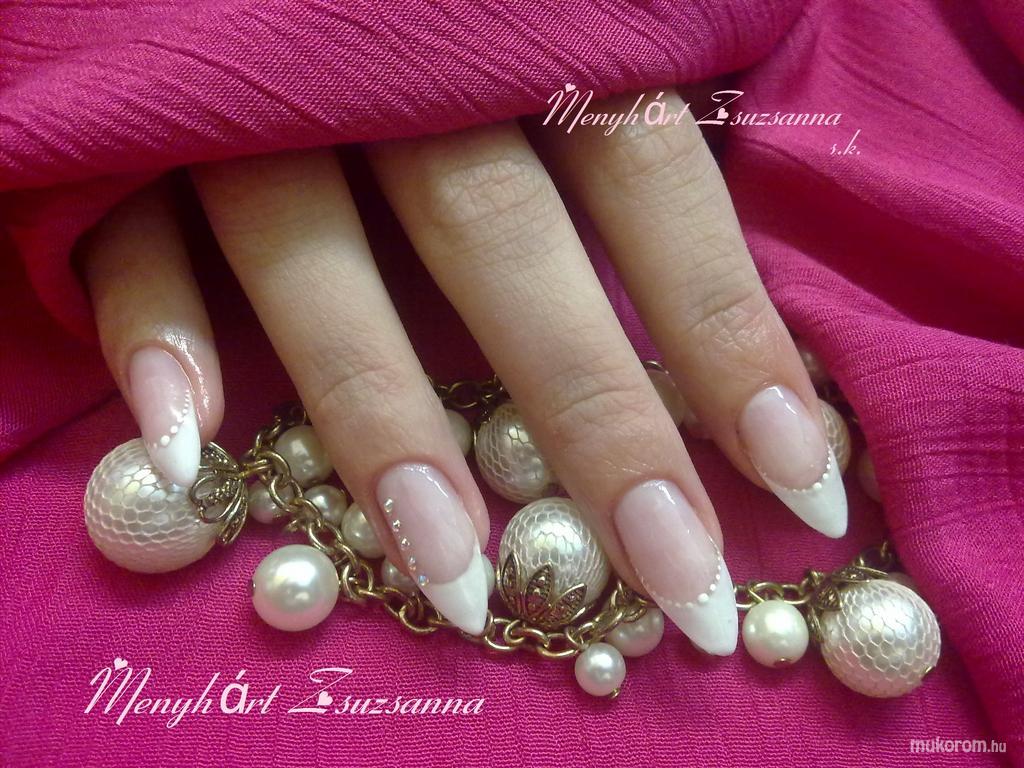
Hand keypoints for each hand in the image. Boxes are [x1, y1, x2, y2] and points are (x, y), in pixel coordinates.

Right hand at [81, 91, 844, 652]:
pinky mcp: (135, 132)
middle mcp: (391, 60)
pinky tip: (192, 447)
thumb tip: (718, 323)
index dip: (728, 335)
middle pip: (504, 242)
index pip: (651, 182)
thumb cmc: (445, 11)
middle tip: (677, 583)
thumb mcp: (557, 34)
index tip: (803, 488)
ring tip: (452, 574)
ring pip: (313, 253)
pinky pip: (131, 233)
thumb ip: (624, 148)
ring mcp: (254, 98)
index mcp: (515, 25)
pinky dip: (157, 331)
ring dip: (381, 413)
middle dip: (592, 416)